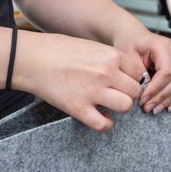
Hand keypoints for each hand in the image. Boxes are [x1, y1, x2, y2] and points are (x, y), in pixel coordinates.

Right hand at [15, 31, 144, 130]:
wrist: (32, 59)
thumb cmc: (59, 50)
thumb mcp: (91, 47)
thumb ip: (110, 60)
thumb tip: (124, 75)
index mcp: (111, 56)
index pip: (138, 72)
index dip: (132, 79)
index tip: (125, 82)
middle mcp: (106, 73)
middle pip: (135, 91)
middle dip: (128, 94)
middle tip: (117, 94)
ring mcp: (93, 91)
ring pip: (126, 106)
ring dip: (120, 108)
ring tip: (110, 105)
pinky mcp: (78, 108)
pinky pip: (103, 124)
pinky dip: (105, 124)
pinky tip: (101, 117)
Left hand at [114, 29, 170, 114]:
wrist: (134, 37)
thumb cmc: (130, 45)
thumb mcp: (128, 57)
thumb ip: (138, 73)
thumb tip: (146, 92)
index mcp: (163, 45)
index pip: (166, 71)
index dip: (156, 89)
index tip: (142, 100)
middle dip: (162, 97)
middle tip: (148, 108)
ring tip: (156, 109)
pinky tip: (168, 107)